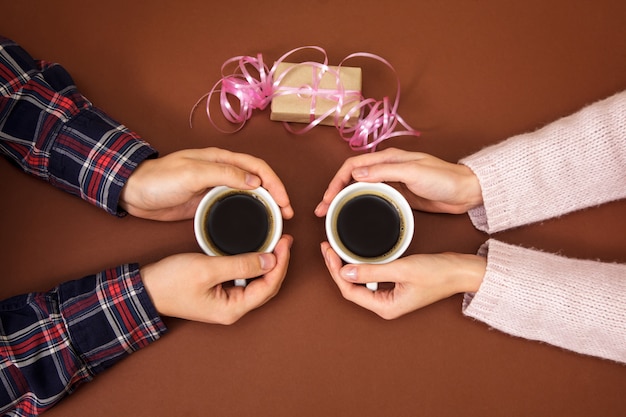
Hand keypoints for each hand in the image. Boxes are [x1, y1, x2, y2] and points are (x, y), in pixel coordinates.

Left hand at [120, 147, 293, 220]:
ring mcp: (216, 187)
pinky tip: (252, 224)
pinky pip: (235, 206)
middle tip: (286, 215)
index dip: (275, 183)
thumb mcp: (192, 173)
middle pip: (258, 180)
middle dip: (276, 195)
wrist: (134, 192)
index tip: (284, 202)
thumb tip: (256, 182)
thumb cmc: (159, 179)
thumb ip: (224, 174)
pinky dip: (248, 214)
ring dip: (265, 205)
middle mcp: (222, 171)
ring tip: (275, 221)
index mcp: (221, 159)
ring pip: (249, 194)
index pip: (258, 167)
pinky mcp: (208, 203)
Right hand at [141, 235, 292, 324]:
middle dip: (279, 263)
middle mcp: (233, 309)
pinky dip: (254, 266)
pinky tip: (256, 252)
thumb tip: (270, 261)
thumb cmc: (170, 282)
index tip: (285, 242)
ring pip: (258, 284)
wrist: (145, 288)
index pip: (269, 287)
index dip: (281, 263)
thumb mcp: (208, 268)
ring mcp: (227, 302)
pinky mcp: (221, 293)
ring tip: (276, 244)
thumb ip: (241, 265)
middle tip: (284, 240)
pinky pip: (245, 280)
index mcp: (232, 309)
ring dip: (268, 264)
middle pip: (267, 287)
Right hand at [314, 147, 481, 215]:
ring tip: (331, 215)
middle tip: (322, 210)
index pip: (352, 166)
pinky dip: (358, 205)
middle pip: (351, 178)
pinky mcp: (397, 196)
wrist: (465, 192)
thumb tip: (356, 173)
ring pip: (359, 189)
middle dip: (334, 193)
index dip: (336, 181)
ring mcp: (391, 183)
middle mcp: (386, 168)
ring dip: (343, 200)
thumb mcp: (413, 172)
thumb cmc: (443, 179)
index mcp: (387, 159)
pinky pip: (371, 199)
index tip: (327, 198)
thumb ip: (384, 171)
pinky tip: (353, 214)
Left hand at [320, 242, 484, 319]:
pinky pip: (370, 277)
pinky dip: (361, 265)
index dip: (335, 271)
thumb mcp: (402, 268)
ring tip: (335, 249)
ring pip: (359, 282)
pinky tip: (355, 254)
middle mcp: (385, 305)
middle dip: (337, 267)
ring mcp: (389, 296)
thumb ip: (372, 270)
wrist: (461, 271)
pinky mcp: (394, 286)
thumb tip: (345, 270)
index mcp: (385, 307)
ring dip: (347, 265)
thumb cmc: (438, 273)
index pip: (349, 290)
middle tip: (327, 247)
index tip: (328, 251)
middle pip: (350, 287)